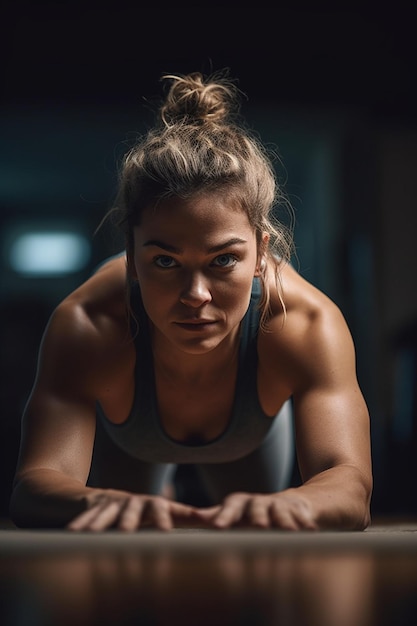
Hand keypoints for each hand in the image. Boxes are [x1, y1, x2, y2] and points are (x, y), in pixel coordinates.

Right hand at [67, 489, 197, 531]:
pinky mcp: (93, 507)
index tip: (166, 532)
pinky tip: (72, 534)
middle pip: (133, 508)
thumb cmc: (139, 511)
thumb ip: (186, 516)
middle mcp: (134, 501)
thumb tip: (213, 519)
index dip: (165, 518)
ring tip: (95, 536)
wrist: (101, 498)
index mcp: (153, 504)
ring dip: (102, 523)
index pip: (163, 508)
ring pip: (108, 513)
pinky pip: (87, 516)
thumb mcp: (163, 512)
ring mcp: (112, 503)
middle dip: (131, 519)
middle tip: (127, 532)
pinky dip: (81, 524)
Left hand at [194, 490, 318, 529]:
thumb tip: (194, 516)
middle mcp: (260, 502)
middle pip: (258, 506)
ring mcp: (281, 506)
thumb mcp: (235, 514)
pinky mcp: (300, 512)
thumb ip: (216, 516)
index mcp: (241, 503)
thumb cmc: (253, 514)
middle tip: (259, 527)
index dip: (225, 515)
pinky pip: (303, 518)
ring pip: (281, 512)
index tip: (218, 528)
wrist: (290, 505)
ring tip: (289, 533)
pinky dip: (306, 525)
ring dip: (285, 522)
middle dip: (258, 517)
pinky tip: (311, 533)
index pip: (231, 505)